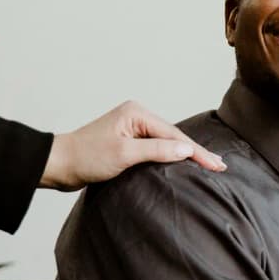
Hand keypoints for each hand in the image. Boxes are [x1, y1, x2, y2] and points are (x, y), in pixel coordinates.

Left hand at [40, 100, 225, 190]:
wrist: (58, 165)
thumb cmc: (86, 157)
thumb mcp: (124, 155)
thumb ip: (156, 151)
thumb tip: (186, 150)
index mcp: (137, 113)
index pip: (175, 136)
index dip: (197, 152)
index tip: (217, 165)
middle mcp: (137, 117)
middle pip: (174, 137)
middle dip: (196, 152)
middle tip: (220, 166)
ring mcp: (132, 129)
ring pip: (167, 143)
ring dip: (185, 155)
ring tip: (208, 165)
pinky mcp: (127, 142)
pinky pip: (156, 148)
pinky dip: (171, 157)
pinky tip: (183, 163)